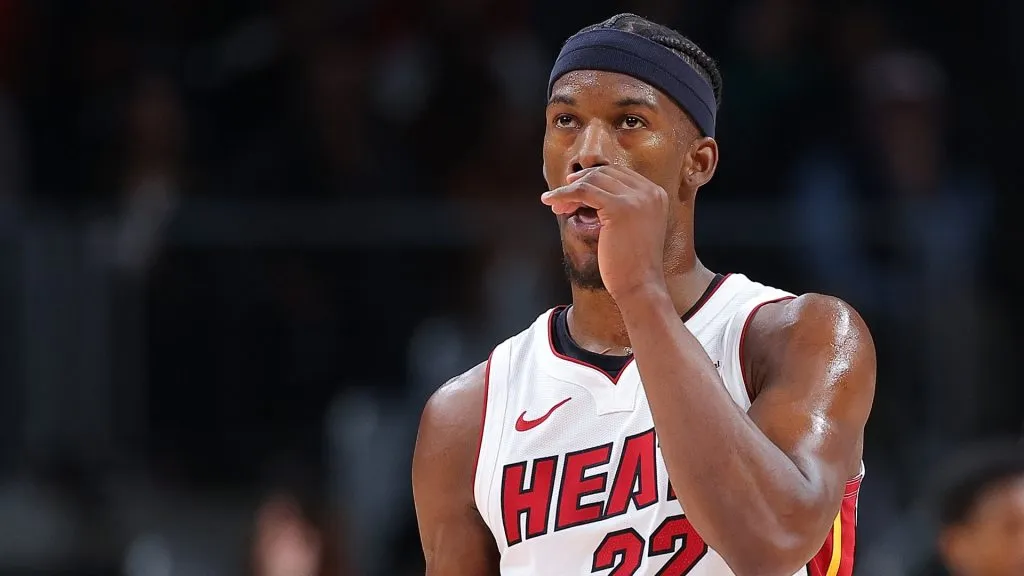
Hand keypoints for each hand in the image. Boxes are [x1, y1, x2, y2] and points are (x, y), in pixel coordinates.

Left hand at [541, 165, 669, 299]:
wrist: (640, 286)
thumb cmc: (631, 263)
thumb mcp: (631, 226)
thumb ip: (619, 205)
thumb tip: (588, 190)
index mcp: (656, 194)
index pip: (618, 173)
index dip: (592, 178)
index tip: (574, 188)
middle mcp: (650, 192)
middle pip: (605, 172)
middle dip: (579, 182)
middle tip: (561, 197)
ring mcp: (637, 198)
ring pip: (593, 180)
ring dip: (569, 190)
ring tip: (556, 205)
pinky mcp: (620, 208)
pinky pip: (584, 191)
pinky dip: (564, 194)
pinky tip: (551, 202)